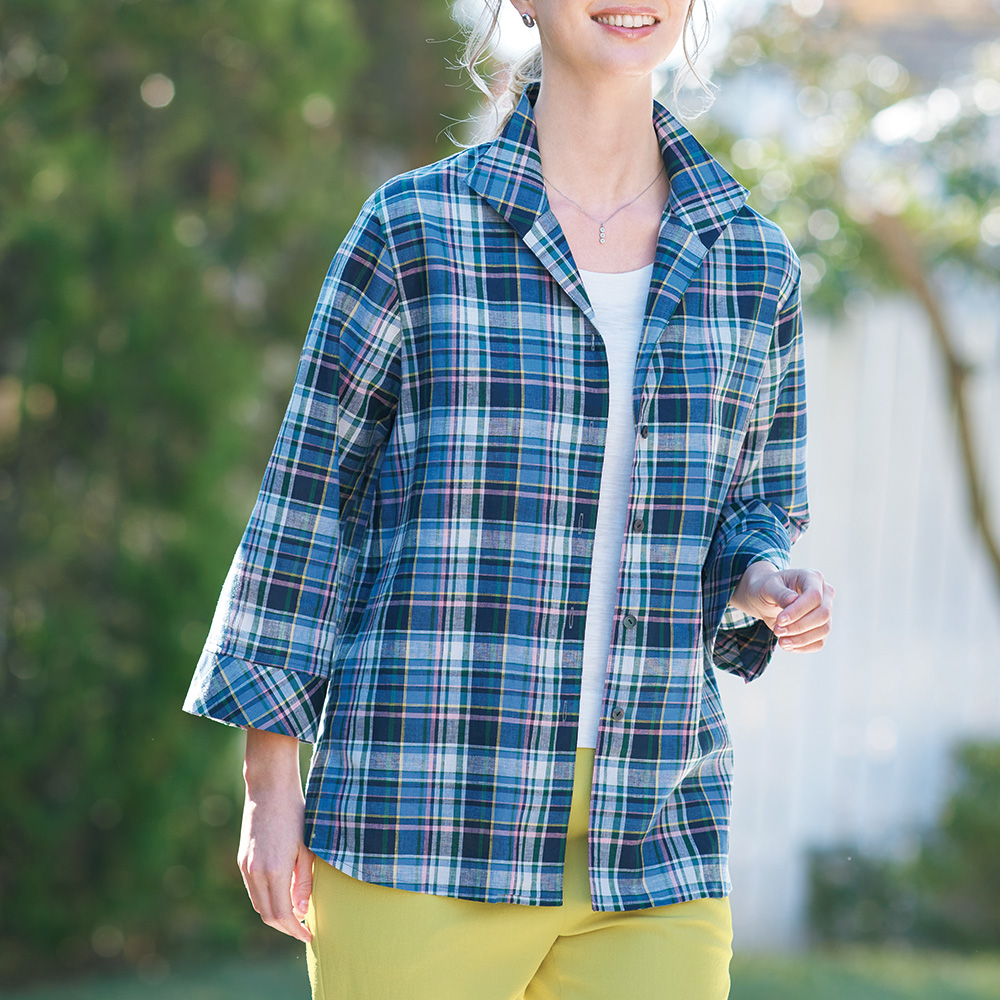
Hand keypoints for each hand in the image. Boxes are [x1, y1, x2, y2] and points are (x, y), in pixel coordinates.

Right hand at [239, 729, 314, 941]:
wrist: (269, 788)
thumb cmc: (296, 814)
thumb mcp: (307, 847)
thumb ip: (304, 882)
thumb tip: (302, 912)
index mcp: (274, 870)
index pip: (282, 915)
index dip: (295, 930)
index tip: (309, 936)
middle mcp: (255, 872)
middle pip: (268, 915)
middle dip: (286, 927)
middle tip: (304, 929)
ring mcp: (246, 866)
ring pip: (258, 904)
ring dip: (275, 915)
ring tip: (295, 916)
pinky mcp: (243, 860)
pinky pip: (253, 890)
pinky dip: (266, 900)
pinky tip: (282, 896)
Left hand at [731, 561, 833, 652]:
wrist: (764, 599)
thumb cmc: (766, 588)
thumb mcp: (767, 587)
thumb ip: (779, 593)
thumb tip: (793, 600)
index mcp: (812, 578)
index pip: (814, 596)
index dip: (798, 611)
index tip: (780, 620)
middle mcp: (824, 594)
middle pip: (823, 614)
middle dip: (799, 626)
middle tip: (777, 631)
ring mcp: (825, 611)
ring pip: (823, 630)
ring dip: (801, 639)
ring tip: (781, 641)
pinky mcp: (820, 627)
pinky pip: (819, 642)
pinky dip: (803, 647)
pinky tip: (787, 645)